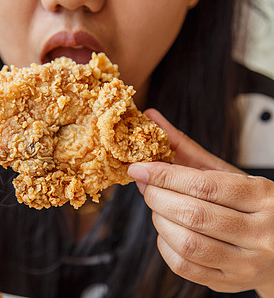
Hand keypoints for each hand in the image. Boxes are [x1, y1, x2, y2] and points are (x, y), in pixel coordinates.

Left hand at [128, 109, 273, 295]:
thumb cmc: (250, 205)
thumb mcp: (226, 173)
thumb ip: (187, 149)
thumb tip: (152, 119)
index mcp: (263, 197)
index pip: (204, 185)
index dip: (164, 174)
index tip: (139, 167)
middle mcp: (260, 232)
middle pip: (192, 214)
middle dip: (157, 197)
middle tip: (146, 186)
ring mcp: (246, 263)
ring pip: (187, 243)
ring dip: (159, 221)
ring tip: (159, 208)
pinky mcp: (229, 283)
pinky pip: (184, 266)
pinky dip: (164, 245)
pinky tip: (167, 231)